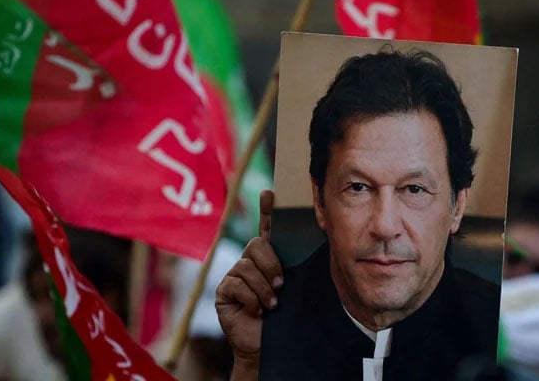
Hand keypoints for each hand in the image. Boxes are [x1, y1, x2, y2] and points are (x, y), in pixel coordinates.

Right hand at [215, 190, 282, 376]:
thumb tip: (316, 242)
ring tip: (271, 305)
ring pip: (247, 267)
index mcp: (269, 259)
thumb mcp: (295, 288)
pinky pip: (236, 285)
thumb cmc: (284, 318)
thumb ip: (296, 267)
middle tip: (280, 286)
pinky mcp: (223, 291)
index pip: (267, 229)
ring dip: (263, 289)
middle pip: (256, 246)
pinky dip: (251, 299)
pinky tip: (256, 310)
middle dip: (271, 266)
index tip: (270, 192)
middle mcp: (249, 262)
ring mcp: (234, 276)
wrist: (267, 346)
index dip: (268, 210)